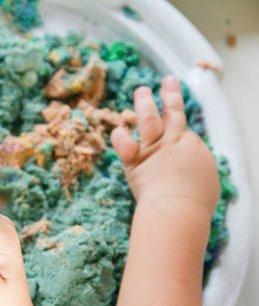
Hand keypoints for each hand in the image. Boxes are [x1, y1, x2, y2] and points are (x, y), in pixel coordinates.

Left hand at [111, 76, 219, 215]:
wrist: (177, 208)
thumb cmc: (195, 203)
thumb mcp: (205, 183)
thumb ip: (196, 172)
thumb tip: (191, 175)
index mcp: (192, 146)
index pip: (183, 133)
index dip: (179, 136)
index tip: (177, 142)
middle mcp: (173, 141)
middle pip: (173, 112)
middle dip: (170, 94)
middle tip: (167, 80)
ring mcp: (153, 148)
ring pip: (149, 118)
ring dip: (145, 102)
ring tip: (142, 90)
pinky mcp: (134, 160)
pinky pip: (124, 144)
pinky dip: (120, 137)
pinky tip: (117, 130)